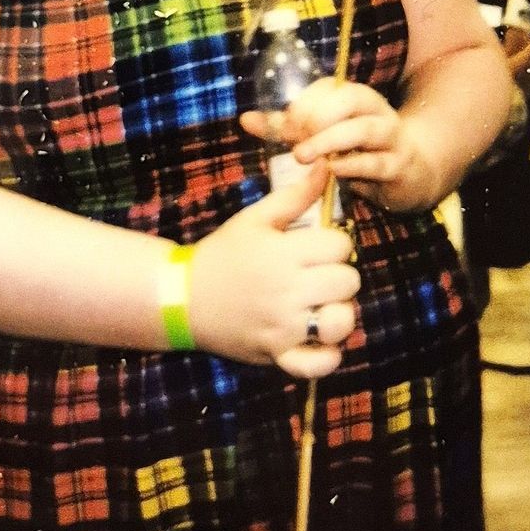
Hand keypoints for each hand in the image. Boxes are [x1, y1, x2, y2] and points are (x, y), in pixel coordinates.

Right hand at [190, 161, 360, 378]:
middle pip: (348, 281)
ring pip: (342, 321)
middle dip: (339, 275)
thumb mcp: (255, 219)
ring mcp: (284, 327)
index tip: (317, 247)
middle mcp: (287, 291)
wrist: (182, 298)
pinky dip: (327, 356)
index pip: (341, 244)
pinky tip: (321, 341)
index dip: (334, 243)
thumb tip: (325, 167)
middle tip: (318, 276)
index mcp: (284, 253)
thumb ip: (294, 196)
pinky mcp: (278, 355)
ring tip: (321, 306)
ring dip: (338, 313)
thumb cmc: (222, 254)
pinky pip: (319, 363)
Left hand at [240, 77, 431, 214]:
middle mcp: (375, 111)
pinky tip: (333, 173)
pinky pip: (377, 162)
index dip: (304, 101)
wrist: (412, 173)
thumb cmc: (360, 151)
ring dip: (331, 140)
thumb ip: (287, 129)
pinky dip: (353, 167)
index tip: (284, 122)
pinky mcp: (400, 166)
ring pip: (365, 129)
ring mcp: (391, 137)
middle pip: (350, 98)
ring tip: (303, 156)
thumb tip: (245, 119)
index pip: (329, 87)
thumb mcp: (324, 136)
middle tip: (295, 137)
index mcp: (355, 98)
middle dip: (319, 115)